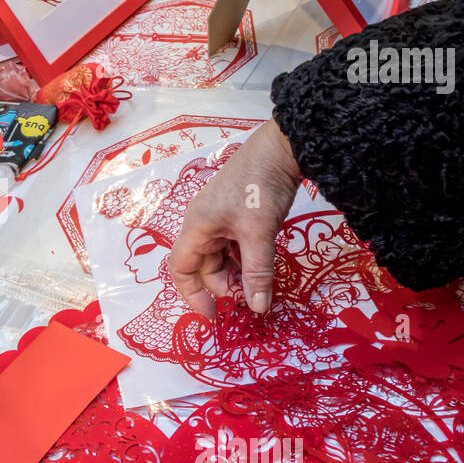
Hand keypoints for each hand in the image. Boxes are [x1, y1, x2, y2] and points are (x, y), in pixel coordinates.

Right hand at [167, 119, 302, 319]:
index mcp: (196, 226)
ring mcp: (218, 218)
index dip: (194, 295)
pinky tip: (263, 265)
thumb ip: (257, 272)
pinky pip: (234, 245)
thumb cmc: (261, 186)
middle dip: (226, 285)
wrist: (281, 146)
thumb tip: (257, 308)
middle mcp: (201, 223)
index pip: (182, 269)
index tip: (214, 316)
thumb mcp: (259, 232)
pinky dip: (246, 259)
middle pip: (204, 267)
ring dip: (238, 273)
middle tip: (254, 297)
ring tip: (261, 284)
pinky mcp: (235, 214)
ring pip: (222, 257)